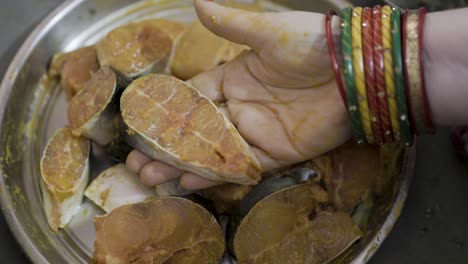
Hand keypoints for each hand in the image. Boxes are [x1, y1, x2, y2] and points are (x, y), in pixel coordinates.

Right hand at [126, 0, 350, 189]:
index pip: (194, 98)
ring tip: (151, 177)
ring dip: (183, 166)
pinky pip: (243, 166)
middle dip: (167, 147)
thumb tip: (196, 1)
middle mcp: (242, 107)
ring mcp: (259, 132)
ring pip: (214, 153)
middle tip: (137, 161)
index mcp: (235, 78)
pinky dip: (217, 175)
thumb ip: (231, 23)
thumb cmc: (313, 45)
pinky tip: (189, 182)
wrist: (356, 70)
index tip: (142, 126)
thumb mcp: (268, 31)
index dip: (168, 112)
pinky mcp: (279, 153)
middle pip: (197, 132)